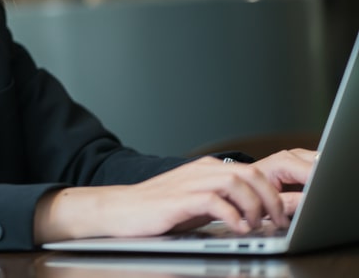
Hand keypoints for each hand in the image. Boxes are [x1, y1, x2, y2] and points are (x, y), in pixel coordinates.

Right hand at [34, 149, 316, 243]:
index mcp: (206, 169)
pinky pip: (214, 201)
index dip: (272, 192)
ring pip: (236, 182)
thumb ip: (222, 199)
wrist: (118, 210)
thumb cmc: (157, 210)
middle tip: (275, 221)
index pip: (252, 171)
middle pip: (249, 173)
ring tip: (255, 226)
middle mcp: (199, 171)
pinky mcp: (177, 200)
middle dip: (270, 198)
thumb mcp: (195, 202)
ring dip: (253, 206)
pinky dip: (232, 215)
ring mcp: (188, 183)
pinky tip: (236, 228)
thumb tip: (257, 211)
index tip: (280, 214)